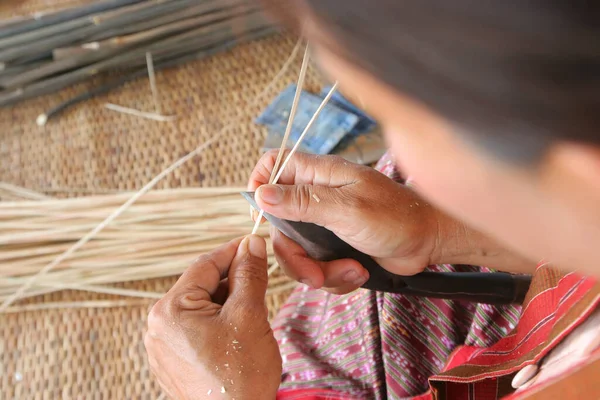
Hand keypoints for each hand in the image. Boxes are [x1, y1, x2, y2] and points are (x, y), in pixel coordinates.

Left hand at [145, 235, 281, 399]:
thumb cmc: (240, 374)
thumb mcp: (249, 314)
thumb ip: (248, 274)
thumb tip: (252, 243)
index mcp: (170, 310)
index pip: (205, 265)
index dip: (233, 251)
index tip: (254, 243)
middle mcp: (158, 326)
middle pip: (201, 287)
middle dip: (232, 282)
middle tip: (260, 281)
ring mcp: (162, 347)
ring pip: (199, 308)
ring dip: (226, 304)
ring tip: (251, 316)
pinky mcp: (172, 362)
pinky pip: (195, 330)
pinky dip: (216, 323)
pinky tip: (237, 334)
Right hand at [248, 151, 442, 293]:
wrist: (429, 243)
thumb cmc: (396, 217)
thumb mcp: (347, 208)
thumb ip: (303, 201)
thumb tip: (261, 194)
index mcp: (320, 175)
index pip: (275, 164)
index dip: (261, 185)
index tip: (264, 216)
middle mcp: (318, 196)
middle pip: (279, 223)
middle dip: (294, 256)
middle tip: (314, 274)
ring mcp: (326, 222)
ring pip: (297, 250)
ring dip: (318, 271)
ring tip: (350, 272)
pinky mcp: (335, 246)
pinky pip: (317, 265)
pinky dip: (334, 276)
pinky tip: (357, 273)